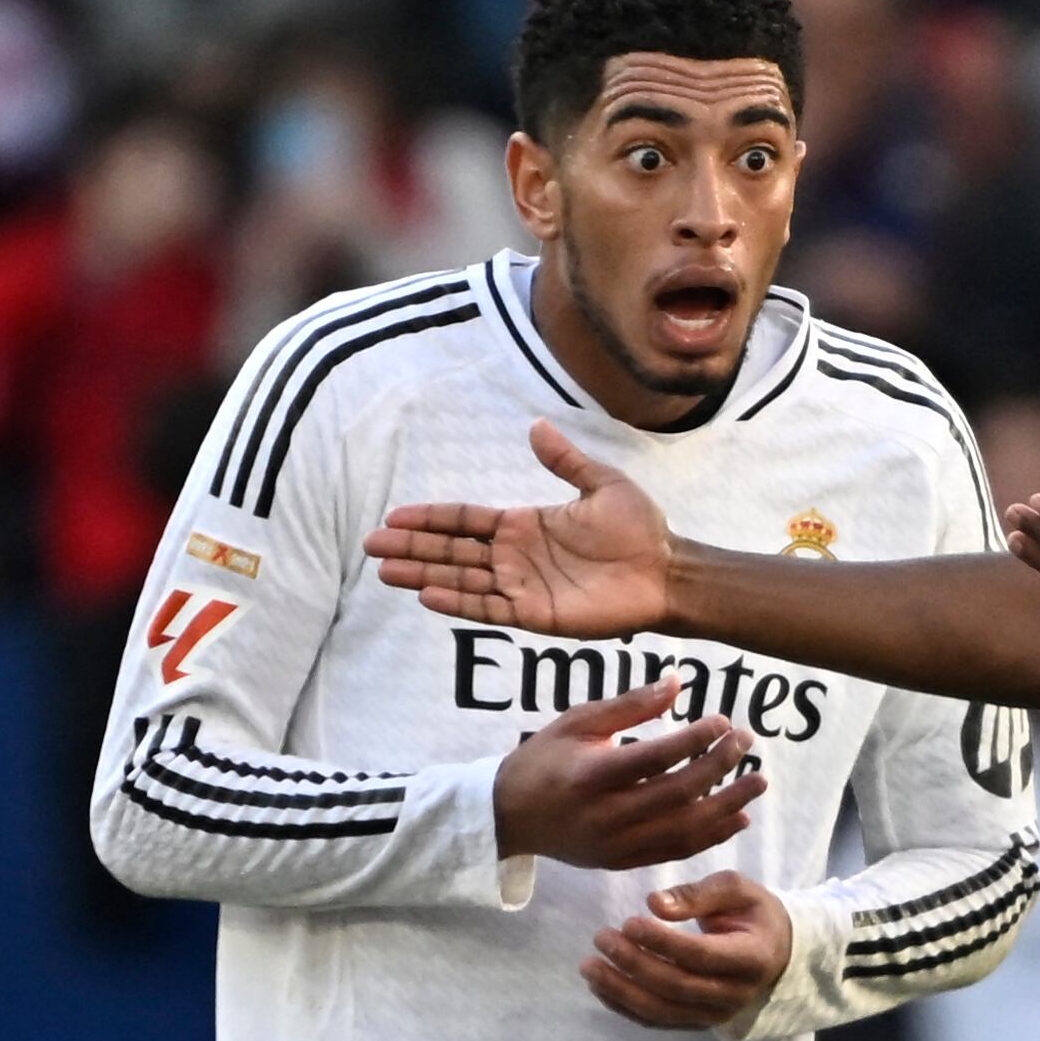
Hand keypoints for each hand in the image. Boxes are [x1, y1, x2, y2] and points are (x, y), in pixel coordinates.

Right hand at [368, 420, 673, 635]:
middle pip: (453, 551)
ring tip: (386, 571)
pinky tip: (428, 595)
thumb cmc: (641, 530)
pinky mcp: (537, 614)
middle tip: (371, 547)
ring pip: (462, 580)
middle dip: (412, 548)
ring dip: (424, 574)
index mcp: (525, 525)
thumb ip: (566, 461)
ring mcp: (524, 586)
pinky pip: (490, 608)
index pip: (465, 521)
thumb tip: (537, 426)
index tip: (393, 517)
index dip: (430, 519)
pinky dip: (459, 603)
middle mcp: (516, 556)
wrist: (668, 571)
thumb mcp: (603, 485)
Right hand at [492, 674, 763, 866]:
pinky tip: (738, 816)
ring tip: (758, 781)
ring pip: (684, 829)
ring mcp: (616, 844)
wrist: (507, 815)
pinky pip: (675, 851)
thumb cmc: (543, 760)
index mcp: (591, 775)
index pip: (656, 757)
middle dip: (719, 767)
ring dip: (728, 805)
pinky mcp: (622, 862)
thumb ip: (629, 705)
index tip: (724, 721)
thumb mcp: (577, 723)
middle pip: (677, 794)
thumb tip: (678, 682)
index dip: (696, 740)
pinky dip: (711, 836)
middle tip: (747, 743)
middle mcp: (606, 814)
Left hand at [583, 870, 791, 1030]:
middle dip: (633, 963)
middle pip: (676, 985)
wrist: (775, 952)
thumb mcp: (736, 890)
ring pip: (662, 1010)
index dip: (661, 942)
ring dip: (620, 990)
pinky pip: (657, 1021)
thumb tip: (654, 903)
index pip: (700, 955)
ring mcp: (716, 1014)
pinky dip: (624, 1006)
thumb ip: (698, 894)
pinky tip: (599, 985)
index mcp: (751, 958)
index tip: (628, 922)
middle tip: (601, 937)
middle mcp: (735, 993)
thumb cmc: (753, 914)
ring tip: (589, 966)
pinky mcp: (698, 1023)